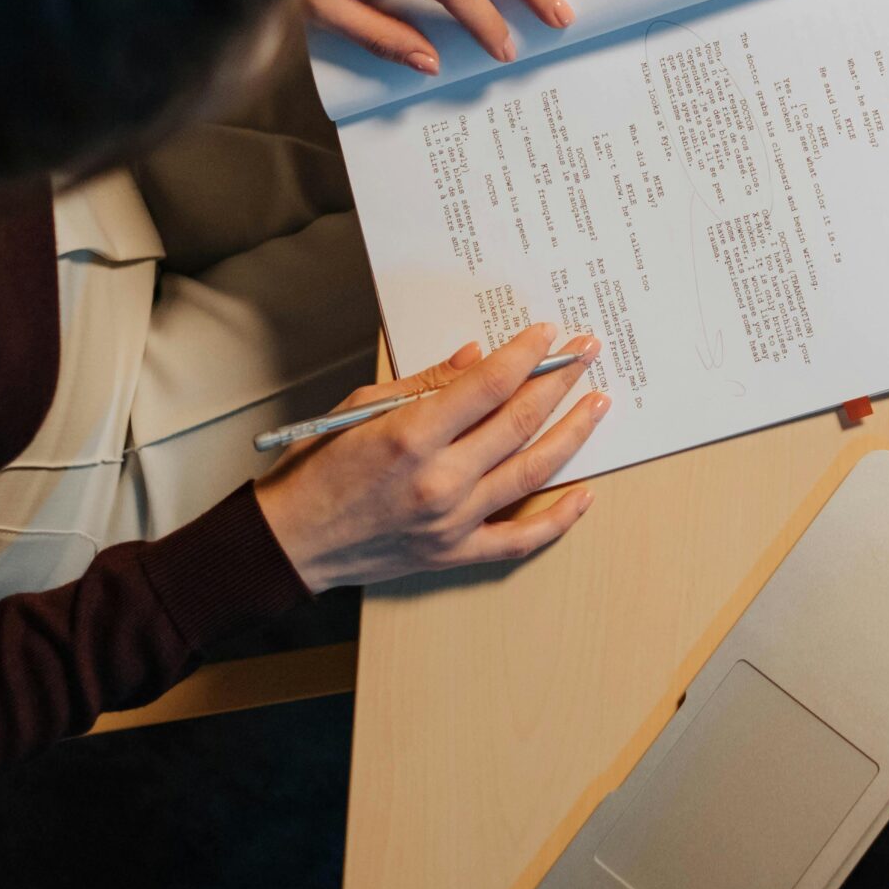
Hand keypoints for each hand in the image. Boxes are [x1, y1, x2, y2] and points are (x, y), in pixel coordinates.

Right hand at [253, 322, 608, 591]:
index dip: (525, 355)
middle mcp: (439, 481)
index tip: (548, 335)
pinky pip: (521, 539)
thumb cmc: (317, 469)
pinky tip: (585, 494)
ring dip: (572, 435)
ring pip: (532, 472)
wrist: (290, 541)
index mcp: (412, 437)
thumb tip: (477, 358)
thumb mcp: (361, 408)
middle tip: (586, 354)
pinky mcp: (455, 553)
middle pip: (519, 422)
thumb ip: (425, 383)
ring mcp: (452, 521)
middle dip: (559, 382)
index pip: (489, 385)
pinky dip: (558, 519)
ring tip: (597, 405)